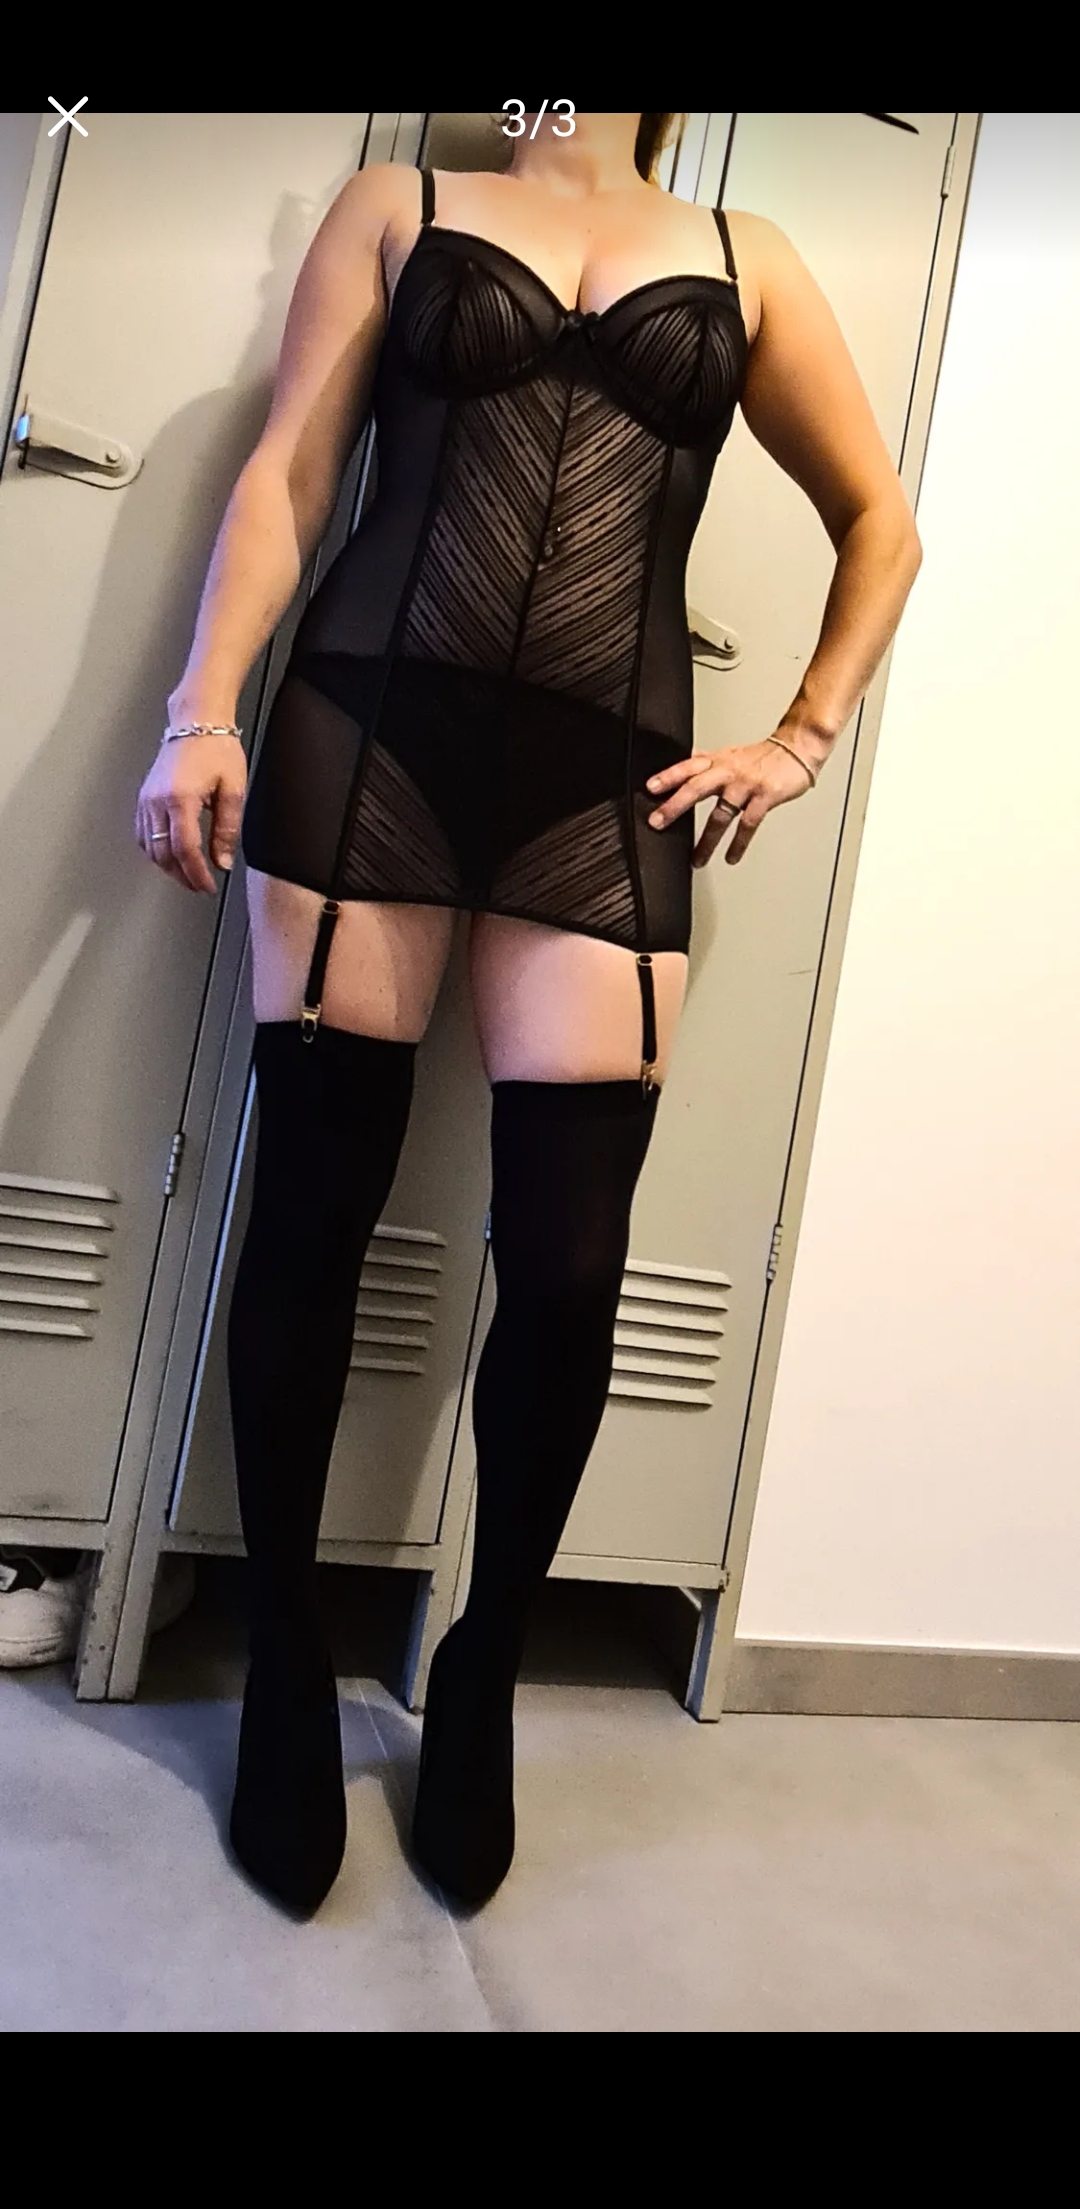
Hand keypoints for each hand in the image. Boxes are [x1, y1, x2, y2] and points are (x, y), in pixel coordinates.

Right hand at [134, 733, 246, 893]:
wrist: (196, 722)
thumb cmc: (216, 748)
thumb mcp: (233, 790)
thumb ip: (226, 829)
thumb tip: (222, 860)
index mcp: (180, 798)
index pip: (185, 850)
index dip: (196, 874)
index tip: (207, 886)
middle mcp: (157, 801)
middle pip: (163, 854)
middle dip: (182, 875)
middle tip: (200, 885)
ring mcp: (146, 799)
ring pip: (150, 847)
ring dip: (168, 866)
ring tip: (188, 874)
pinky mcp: (144, 797)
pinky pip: (143, 834)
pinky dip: (156, 850)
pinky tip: (170, 855)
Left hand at [645, 735, 817, 866]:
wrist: (798, 749)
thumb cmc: (763, 756)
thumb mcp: (730, 754)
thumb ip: (707, 762)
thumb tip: (684, 761)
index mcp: (718, 761)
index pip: (688, 766)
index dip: (668, 775)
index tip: (650, 788)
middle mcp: (729, 771)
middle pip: (697, 787)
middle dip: (675, 805)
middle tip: (658, 822)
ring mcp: (747, 785)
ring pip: (721, 813)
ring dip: (707, 840)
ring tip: (696, 859)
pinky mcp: (765, 797)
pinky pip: (748, 824)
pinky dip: (739, 844)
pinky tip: (731, 857)